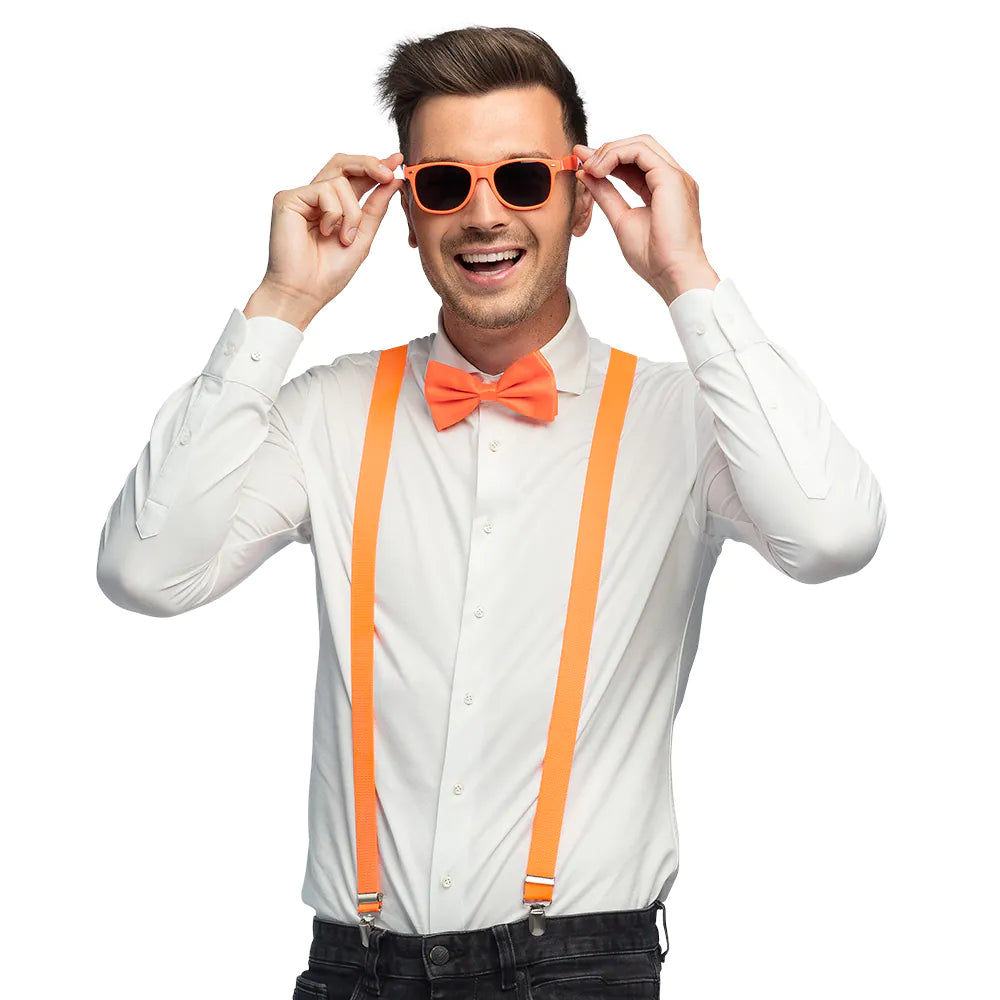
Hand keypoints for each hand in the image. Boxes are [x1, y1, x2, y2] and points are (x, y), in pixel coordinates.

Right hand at [260, 151, 405, 318]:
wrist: (305, 292)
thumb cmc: (329, 272)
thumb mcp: (363, 237)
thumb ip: (376, 207)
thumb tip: (394, 179)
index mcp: (333, 206)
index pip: (355, 177)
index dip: (376, 166)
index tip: (398, 160)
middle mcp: (316, 198)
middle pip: (343, 163)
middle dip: (369, 165)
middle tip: (389, 174)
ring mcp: (301, 197)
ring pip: (340, 181)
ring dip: (352, 212)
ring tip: (344, 238)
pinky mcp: (288, 198)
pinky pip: (324, 190)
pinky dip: (334, 214)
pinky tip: (326, 233)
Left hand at [574, 136, 718, 302]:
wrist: (672, 273)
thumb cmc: (654, 257)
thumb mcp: (621, 219)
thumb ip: (606, 195)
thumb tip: (586, 174)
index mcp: (665, 190)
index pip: (635, 162)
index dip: (608, 158)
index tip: (583, 160)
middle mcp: (673, 179)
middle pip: (639, 147)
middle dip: (608, 150)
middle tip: (584, 160)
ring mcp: (676, 176)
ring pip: (640, 144)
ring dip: (610, 151)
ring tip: (590, 168)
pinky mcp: (671, 177)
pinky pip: (640, 151)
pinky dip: (616, 155)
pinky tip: (599, 170)